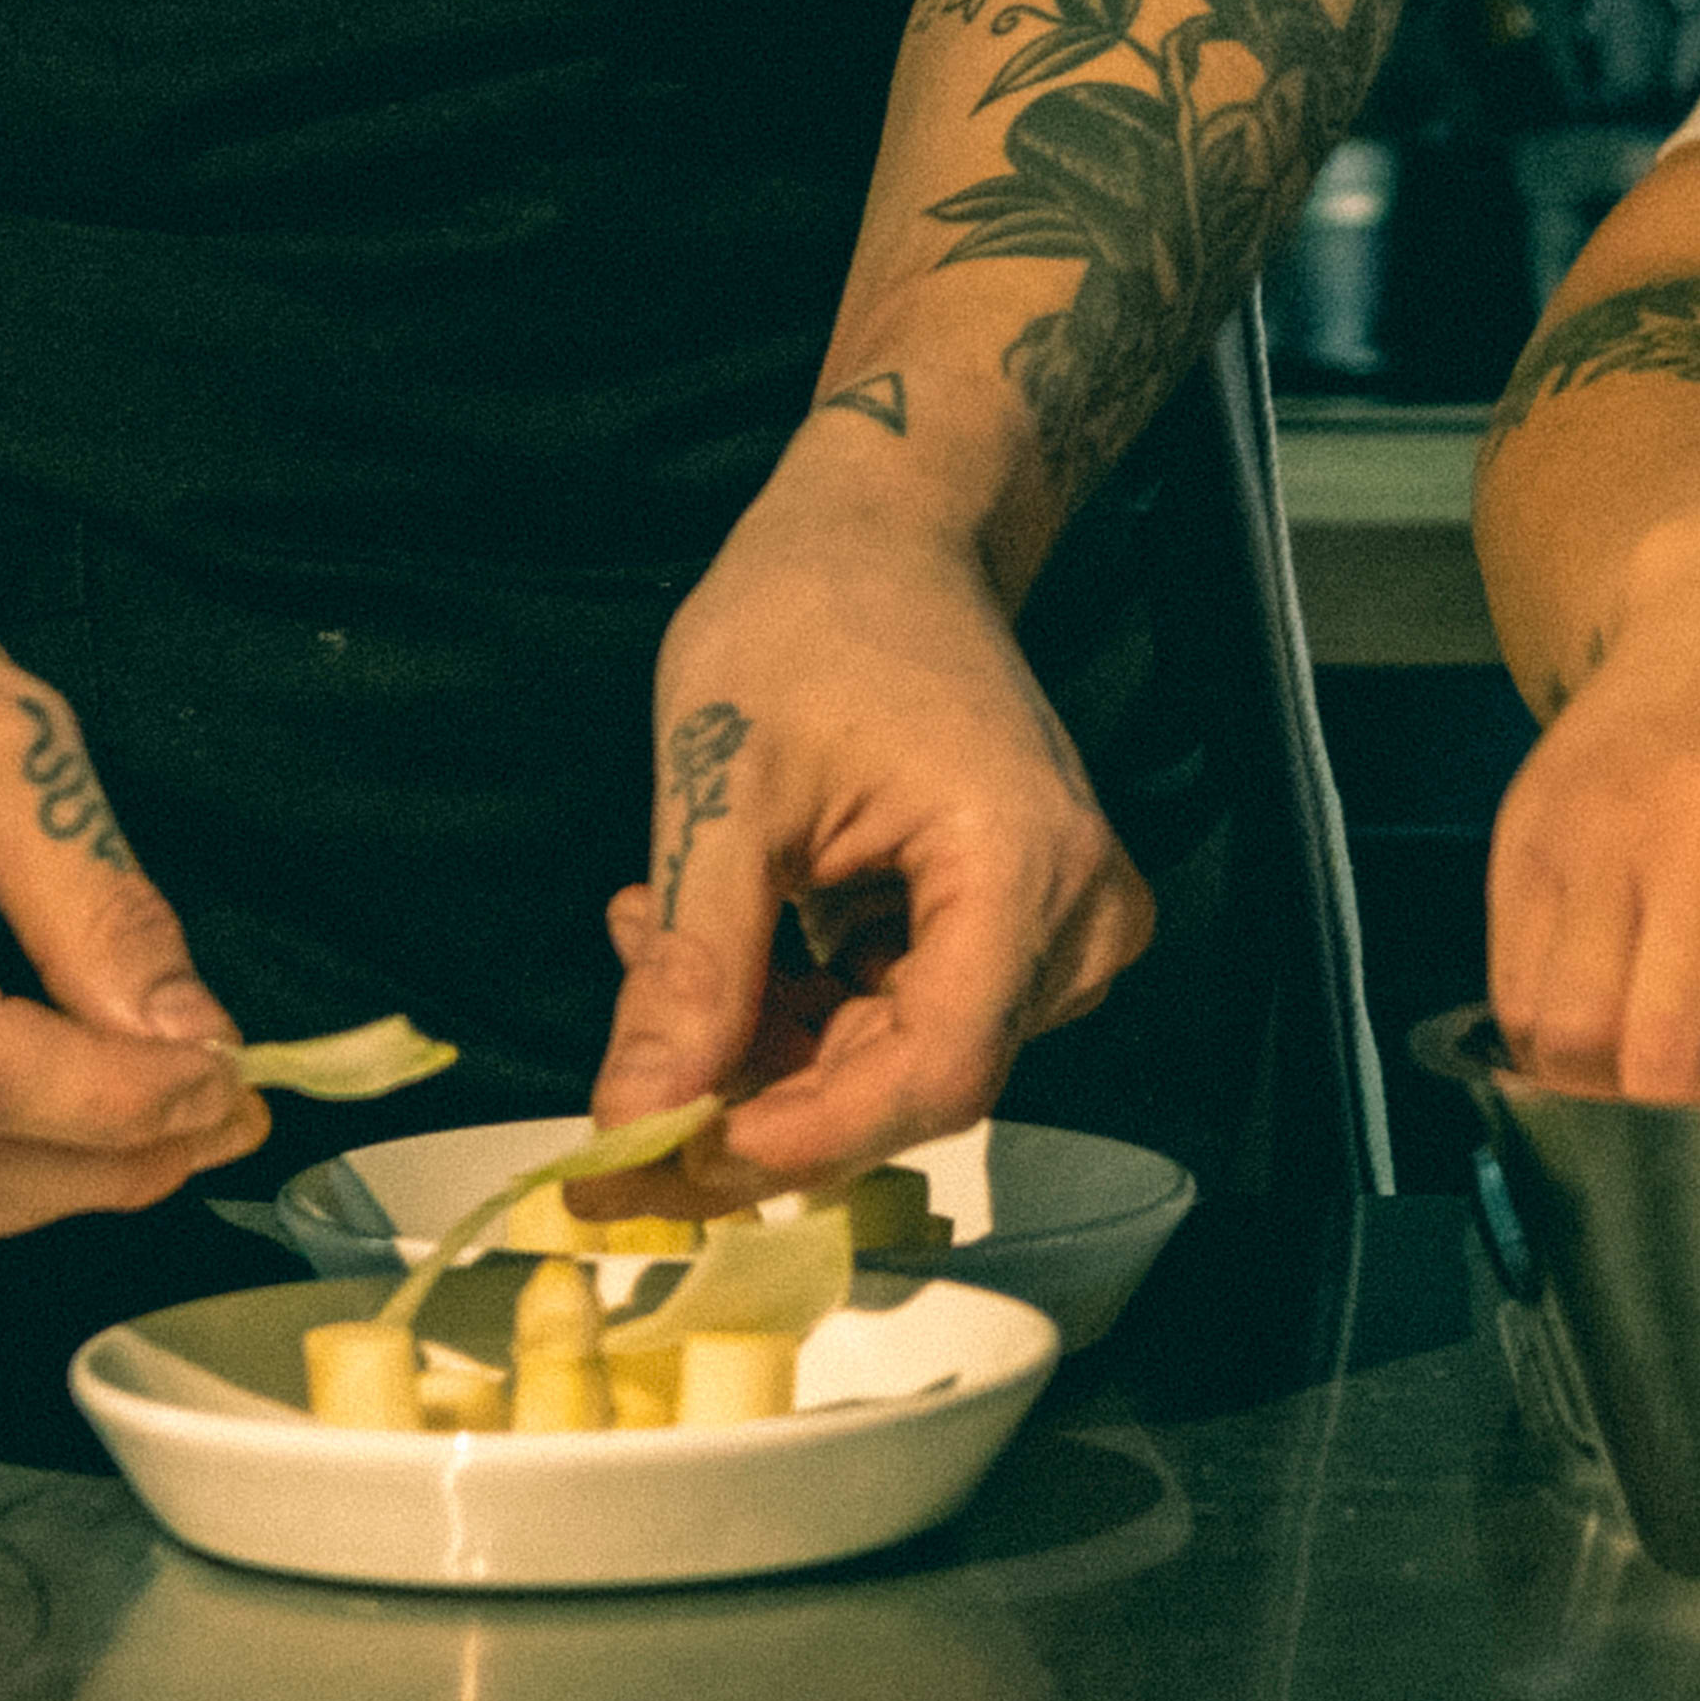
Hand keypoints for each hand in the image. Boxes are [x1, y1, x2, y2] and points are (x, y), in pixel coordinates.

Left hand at [599, 470, 1153, 1180]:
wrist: (889, 534)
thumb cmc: (811, 615)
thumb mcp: (722, 784)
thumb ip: (695, 967)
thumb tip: (635, 1122)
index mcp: (1023, 864)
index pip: (931, 1072)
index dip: (795, 1139)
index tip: (660, 1166)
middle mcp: (1076, 913)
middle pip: (913, 1079)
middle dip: (755, 1084)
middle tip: (623, 1053)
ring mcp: (1061, 923)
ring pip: (896, 1060)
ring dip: (763, 1037)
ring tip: (659, 935)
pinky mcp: (1024, 925)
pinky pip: (905, 1017)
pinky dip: (798, 1004)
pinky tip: (716, 937)